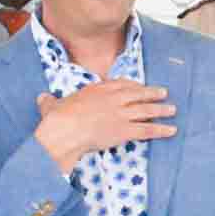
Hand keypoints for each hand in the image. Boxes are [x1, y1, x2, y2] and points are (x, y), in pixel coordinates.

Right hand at [33, 81, 175, 169]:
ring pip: (146, 110)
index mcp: (97, 89)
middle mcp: (113, 98)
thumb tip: (42, 99)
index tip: (140, 87)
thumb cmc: (57, 119)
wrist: (64, 131)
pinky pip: (147, 129)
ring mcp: (121, 113)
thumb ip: (49, 102)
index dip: (133, 86)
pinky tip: (171, 131)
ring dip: (161, 110)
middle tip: (164, 93)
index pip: (121, 84)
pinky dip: (161, 130)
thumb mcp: (51, 106)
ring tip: (172, 110)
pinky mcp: (125, 130)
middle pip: (138, 94)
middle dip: (152, 94)